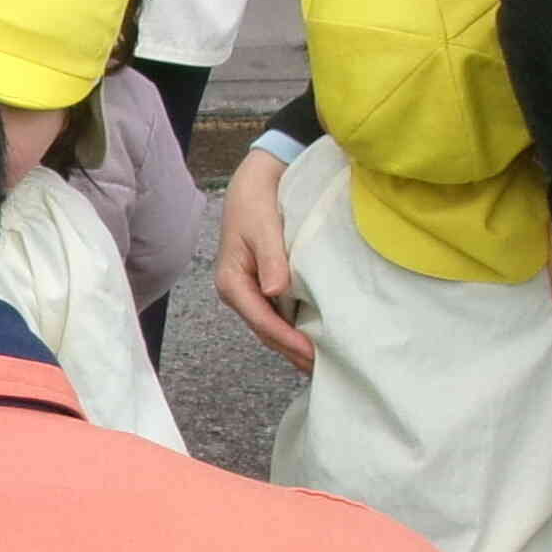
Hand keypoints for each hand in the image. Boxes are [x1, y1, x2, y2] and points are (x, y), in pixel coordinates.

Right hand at [213, 146, 309, 372]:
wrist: (255, 182)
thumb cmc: (256, 203)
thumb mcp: (263, 228)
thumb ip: (271, 260)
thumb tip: (274, 291)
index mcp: (231, 282)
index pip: (261, 319)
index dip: (286, 339)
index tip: (310, 353)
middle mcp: (237, 292)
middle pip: (264, 330)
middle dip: (290, 351)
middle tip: (319, 369)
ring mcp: (249, 291)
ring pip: (270, 326)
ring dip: (291, 344)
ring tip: (317, 362)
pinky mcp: (261, 286)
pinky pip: (276, 315)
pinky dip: (292, 329)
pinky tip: (309, 337)